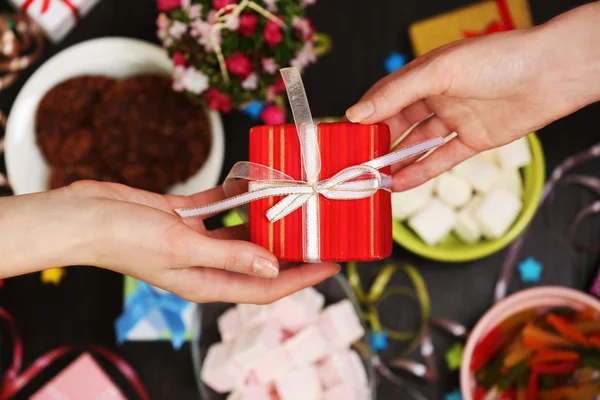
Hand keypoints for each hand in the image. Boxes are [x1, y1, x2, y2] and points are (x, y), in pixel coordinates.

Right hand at [0, 181, 339, 302]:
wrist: (83, 215)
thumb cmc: (123, 237)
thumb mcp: (181, 246)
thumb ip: (229, 255)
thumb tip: (273, 268)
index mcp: (206, 281)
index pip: (265, 287)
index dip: (302, 279)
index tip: (332, 265)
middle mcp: (206, 263)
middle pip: (261, 261)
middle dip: (293, 251)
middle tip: (323, 233)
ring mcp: (197, 239)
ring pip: (244, 232)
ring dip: (270, 221)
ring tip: (300, 205)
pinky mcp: (187, 216)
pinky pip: (222, 207)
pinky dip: (240, 196)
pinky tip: (258, 181)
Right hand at [346, 2, 599, 190]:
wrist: (553, 74)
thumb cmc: (498, 60)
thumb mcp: (438, 72)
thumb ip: (396, 94)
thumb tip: (357, 113)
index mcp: (424, 74)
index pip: (385, 98)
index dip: (365, 117)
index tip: (346, 137)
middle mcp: (437, 96)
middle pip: (399, 123)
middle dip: (379, 143)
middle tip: (358, 164)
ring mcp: (456, 118)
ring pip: (419, 144)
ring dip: (398, 162)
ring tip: (376, 180)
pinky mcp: (475, 139)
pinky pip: (442, 158)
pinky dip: (422, 171)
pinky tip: (402, 183)